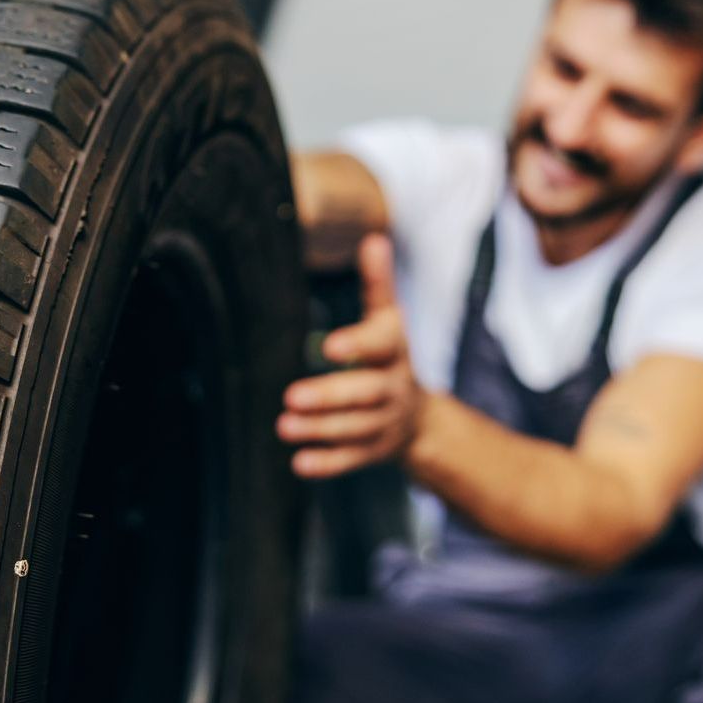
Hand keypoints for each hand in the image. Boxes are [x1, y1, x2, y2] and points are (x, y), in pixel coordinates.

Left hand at [277, 233, 423, 478]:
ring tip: (284, 425)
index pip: (380, 345)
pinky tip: (299, 463)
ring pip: (354, 429)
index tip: (328, 346)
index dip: (357, 344)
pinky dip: (327, 464)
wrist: (419, 419)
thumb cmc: (389, 358)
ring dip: (319, 429)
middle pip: (365, 394)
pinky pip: (351, 460)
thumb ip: (378, 285)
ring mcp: (383, 423)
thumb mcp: (388, 321)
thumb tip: (373, 239)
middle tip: (291, 396)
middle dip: (330, 397)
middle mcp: (391, 389)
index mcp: (393, 352)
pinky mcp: (371, 451)